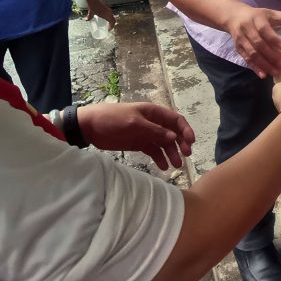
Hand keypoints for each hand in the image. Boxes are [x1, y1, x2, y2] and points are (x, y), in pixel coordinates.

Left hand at [77, 102, 195, 170]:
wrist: (90, 126)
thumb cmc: (112, 118)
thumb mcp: (134, 123)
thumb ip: (154, 130)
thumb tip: (173, 137)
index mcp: (154, 113)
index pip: (175, 120)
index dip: (185, 130)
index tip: (191, 142)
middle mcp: (153, 123)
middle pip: (172, 133)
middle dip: (180, 144)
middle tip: (185, 156)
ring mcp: (146, 134)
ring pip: (164, 144)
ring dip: (171, 153)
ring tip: (176, 166)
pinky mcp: (139, 144)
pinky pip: (153, 151)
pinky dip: (159, 158)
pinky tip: (163, 167)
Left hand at [86, 0, 115, 29]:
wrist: (94, 2)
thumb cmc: (93, 8)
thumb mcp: (91, 14)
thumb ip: (89, 17)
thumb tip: (86, 20)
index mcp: (107, 16)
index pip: (112, 22)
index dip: (111, 27)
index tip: (109, 30)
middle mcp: (109, 13)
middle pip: (113, 20)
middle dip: (112, 24)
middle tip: (109, 27)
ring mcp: (109, 10)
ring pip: (112, 17)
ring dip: (111, 20)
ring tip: (107, 23)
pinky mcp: (107, 8)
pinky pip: (110, 14)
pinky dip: (109, 17)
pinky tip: (105, 18)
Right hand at [226, 5, 280, 78]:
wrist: (235, 17)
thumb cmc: (261, 16)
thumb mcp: (275, 14)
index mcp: (258, 18)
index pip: (264, 29)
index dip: (273, 38)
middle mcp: (247, 28)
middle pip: (258, 44)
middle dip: (270, 55)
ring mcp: (241, 39)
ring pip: (252, 54)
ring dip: (264, 64)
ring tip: (276, 72)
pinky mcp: (238, 48)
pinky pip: (246, 60)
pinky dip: (255, 68)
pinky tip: (263, 75)